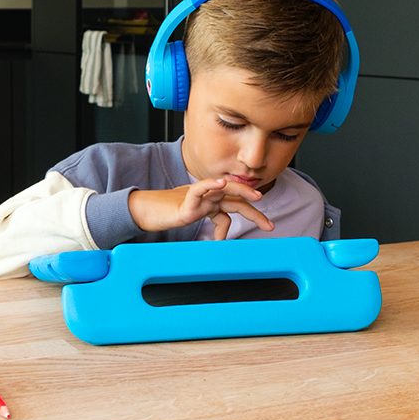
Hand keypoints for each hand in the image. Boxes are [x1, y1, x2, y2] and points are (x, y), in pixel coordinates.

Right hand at [128, 179, 274, 239]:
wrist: (149, 210)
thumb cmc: (171, 211)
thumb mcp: (198, 217)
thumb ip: (214, 221)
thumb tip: (224, 236)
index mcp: (212, 201)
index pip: (236, 205)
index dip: (253, 213)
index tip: (268, 224)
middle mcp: (208, 197)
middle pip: (235, 197)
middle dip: (254, 209)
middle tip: (269, 223)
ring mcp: (198, 198)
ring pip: (223, 189)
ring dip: (241, 191)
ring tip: (256, 196)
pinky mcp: (185, 202)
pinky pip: (199, 189)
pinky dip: (210, 185)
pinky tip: (220, 183)